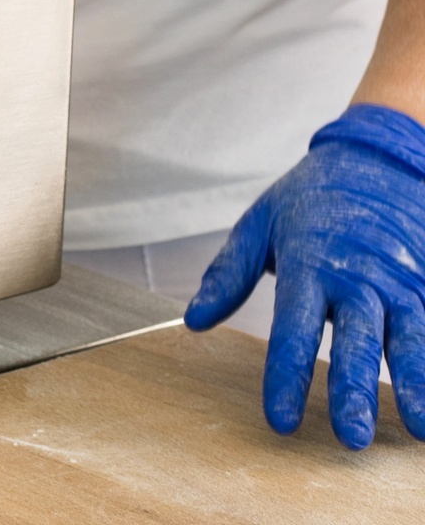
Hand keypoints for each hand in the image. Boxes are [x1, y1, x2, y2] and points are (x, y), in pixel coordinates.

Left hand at [185, 105, 424, 448]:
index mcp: (308, 265)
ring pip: (411, 339)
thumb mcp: (258, 224)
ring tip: (419, 429)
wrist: (377, 156)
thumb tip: (193, 320)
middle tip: (350, 439)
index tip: (282, 420)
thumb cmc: (310, 197)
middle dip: (355, 392)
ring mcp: (403, 280)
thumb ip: (227, 274)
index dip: (287, 377)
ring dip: (416, 385)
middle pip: (357, 342)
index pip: (293, 331)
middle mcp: (359, 277)